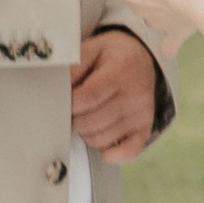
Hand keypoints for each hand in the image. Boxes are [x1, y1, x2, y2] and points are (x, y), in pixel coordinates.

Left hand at [70, 27, 160, 162]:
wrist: (143, 58)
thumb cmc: (112, 56)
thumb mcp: (93, 48)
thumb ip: (74, 67)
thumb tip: (58, 89)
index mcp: (120, 72)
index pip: (88, 98)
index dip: (70, 104)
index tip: (63, 101)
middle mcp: (134, 95)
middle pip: (92, 122)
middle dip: (74, 121)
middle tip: (71, 112)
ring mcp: (141, 115)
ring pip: (103, 138)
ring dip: (86, 134)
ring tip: (85, 119)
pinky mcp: (145, 129)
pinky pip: (128, 152)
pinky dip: (111, 153)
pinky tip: (101, 143)